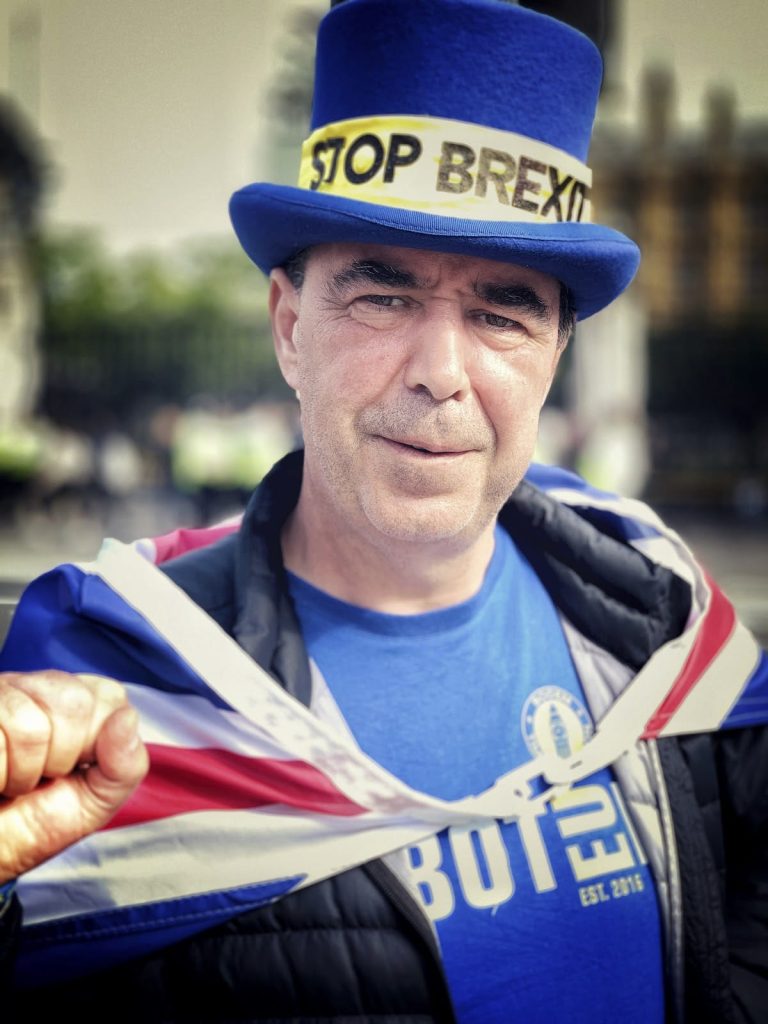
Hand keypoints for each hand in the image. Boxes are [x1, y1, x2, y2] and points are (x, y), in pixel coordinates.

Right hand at [0, 670, 148, 882]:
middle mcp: (33, 687)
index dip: (95, 742)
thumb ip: (125, 765)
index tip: (74, 767)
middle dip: (62, 757)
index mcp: (73, 700)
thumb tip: (127, 718)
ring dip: (23, 772)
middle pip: (75, 703)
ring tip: (12, 781)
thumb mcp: (93, 802)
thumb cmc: (31, 823)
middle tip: (41, 777)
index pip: (108, 696)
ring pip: (31, 726)